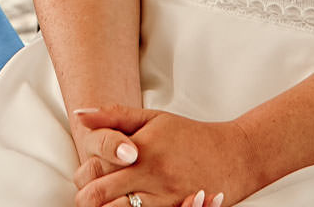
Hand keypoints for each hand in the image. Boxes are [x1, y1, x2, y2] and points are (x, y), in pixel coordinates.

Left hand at [71, 106, 267, 206]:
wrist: (235, 155)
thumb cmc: (190, 136)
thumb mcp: (153, 119)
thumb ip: (114, 117)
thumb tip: (78, 115)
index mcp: (141, 151)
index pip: (95, 173)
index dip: (83, 180)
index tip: (86, 179)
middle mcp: (152, 176)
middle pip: (101, 199)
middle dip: (87, 201)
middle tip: (89, 198)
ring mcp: (166, 198)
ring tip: (108, 203)